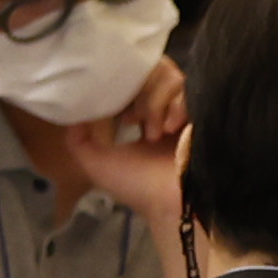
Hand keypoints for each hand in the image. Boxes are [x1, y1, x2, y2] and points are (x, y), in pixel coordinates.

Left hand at [32, 55, 185, 224]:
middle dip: (136, 93)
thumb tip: (72, 112)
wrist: (173, 203)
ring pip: (169, 77)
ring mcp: (187, 109)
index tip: (116, 113)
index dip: (119, 89)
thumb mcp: (95, 163)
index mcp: (143, 120)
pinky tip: (170, 130)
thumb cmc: (136, 186)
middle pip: (149, 74)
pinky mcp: (206, 110)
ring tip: (154, 133)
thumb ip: (77, 139)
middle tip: (132, 120)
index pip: (132, 84)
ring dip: (154, 103)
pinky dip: (176, 105)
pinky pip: (190, 89)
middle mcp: (166, 110)